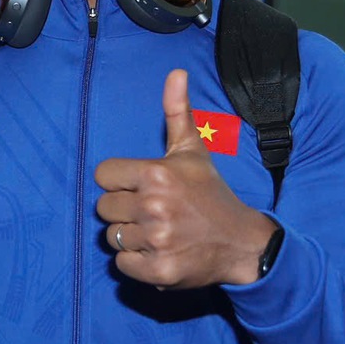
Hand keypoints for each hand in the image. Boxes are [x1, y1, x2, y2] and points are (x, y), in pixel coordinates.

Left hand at [93, 70, 274, 288]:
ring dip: (131, 237)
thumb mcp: (193, 151)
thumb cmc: (210, 194)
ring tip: (158, 232)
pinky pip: (121, 264)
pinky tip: (159, 252)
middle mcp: (154, 206)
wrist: (241, 242)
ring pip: (112, 236)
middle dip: (124, 210)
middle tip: (153, 211)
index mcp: (156, 173)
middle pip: (104, 207)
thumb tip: (176, 72)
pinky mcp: (158, 271)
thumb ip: (177, 112)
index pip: (103, 176)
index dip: (119, 181)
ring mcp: (157, 240)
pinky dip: (136, 262)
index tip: (141, 186)